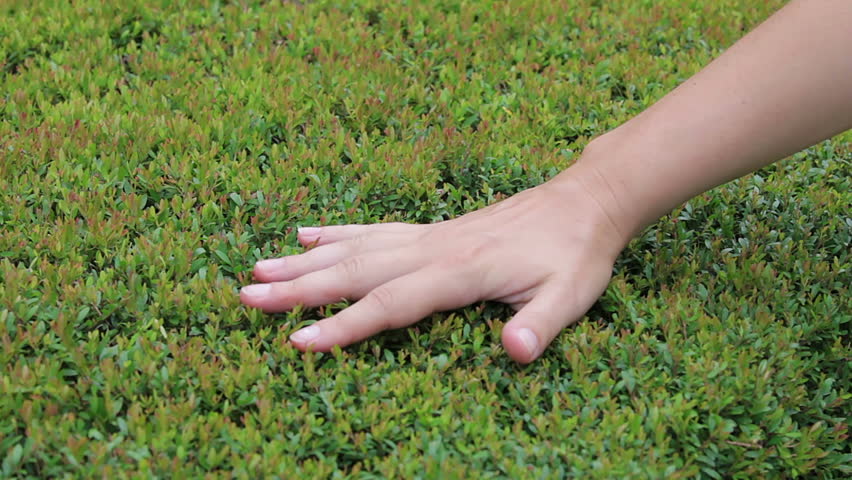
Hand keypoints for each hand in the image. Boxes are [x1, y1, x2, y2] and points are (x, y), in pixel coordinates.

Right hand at [239, 165, 628, 362]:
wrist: (583, 203)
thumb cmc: (576, 254)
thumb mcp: (570, 295)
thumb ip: (540, 324)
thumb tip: (514, 353)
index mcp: (460, 270)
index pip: (391, 303)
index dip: (344, 324)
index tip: (298, 338)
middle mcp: (434, 249)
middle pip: (355, 270)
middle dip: (299, 286)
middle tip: (247, 295)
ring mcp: (429, 236)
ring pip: (355, 247)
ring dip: (305, 260)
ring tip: (258, 266)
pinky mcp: (432, 230)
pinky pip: (375, 230)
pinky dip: (337, 232)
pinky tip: (308, 233)